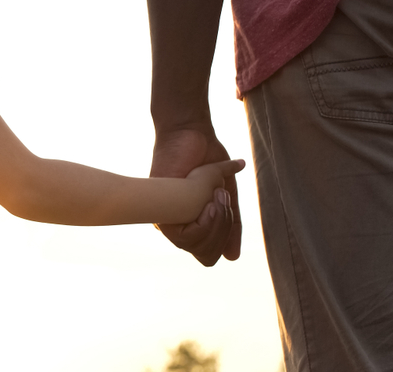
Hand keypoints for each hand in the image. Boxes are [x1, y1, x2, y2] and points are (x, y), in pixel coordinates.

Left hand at [151, 126, 241, 265]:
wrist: (191, 134)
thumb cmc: (206, 159)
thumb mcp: (225, 195)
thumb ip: (231, 224)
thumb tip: (233, 257)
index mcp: (190, 224)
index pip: (209, 254)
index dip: (225, 236)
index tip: (226, 202)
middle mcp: (176, 227)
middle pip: (206, 255)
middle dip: (224, 228)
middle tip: (222, 197)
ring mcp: (166, 221)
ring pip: (198, 247)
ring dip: (217, 222)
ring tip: (216, 195)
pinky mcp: (160, 213)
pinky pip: (186, 237)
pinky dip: (206, 221)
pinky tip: (208, 200)